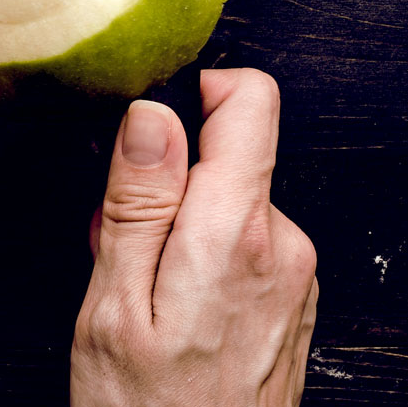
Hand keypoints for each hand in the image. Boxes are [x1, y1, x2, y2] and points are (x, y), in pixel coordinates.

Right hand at [70, 69, 318, 406]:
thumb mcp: (113, 309)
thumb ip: (136, 203)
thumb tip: (151, 112)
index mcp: (238, 234)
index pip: (251, 98)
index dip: (196, 92)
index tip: (151, 131)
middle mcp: (284, 245)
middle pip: (230, 153)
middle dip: (167, 182)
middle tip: (121, 250)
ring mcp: (295, 274)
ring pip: (231, 201)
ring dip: (179, 227)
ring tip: (141, 296)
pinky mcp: (291, 298)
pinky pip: (243, 242)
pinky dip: (201, 259)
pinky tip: (170, 314)